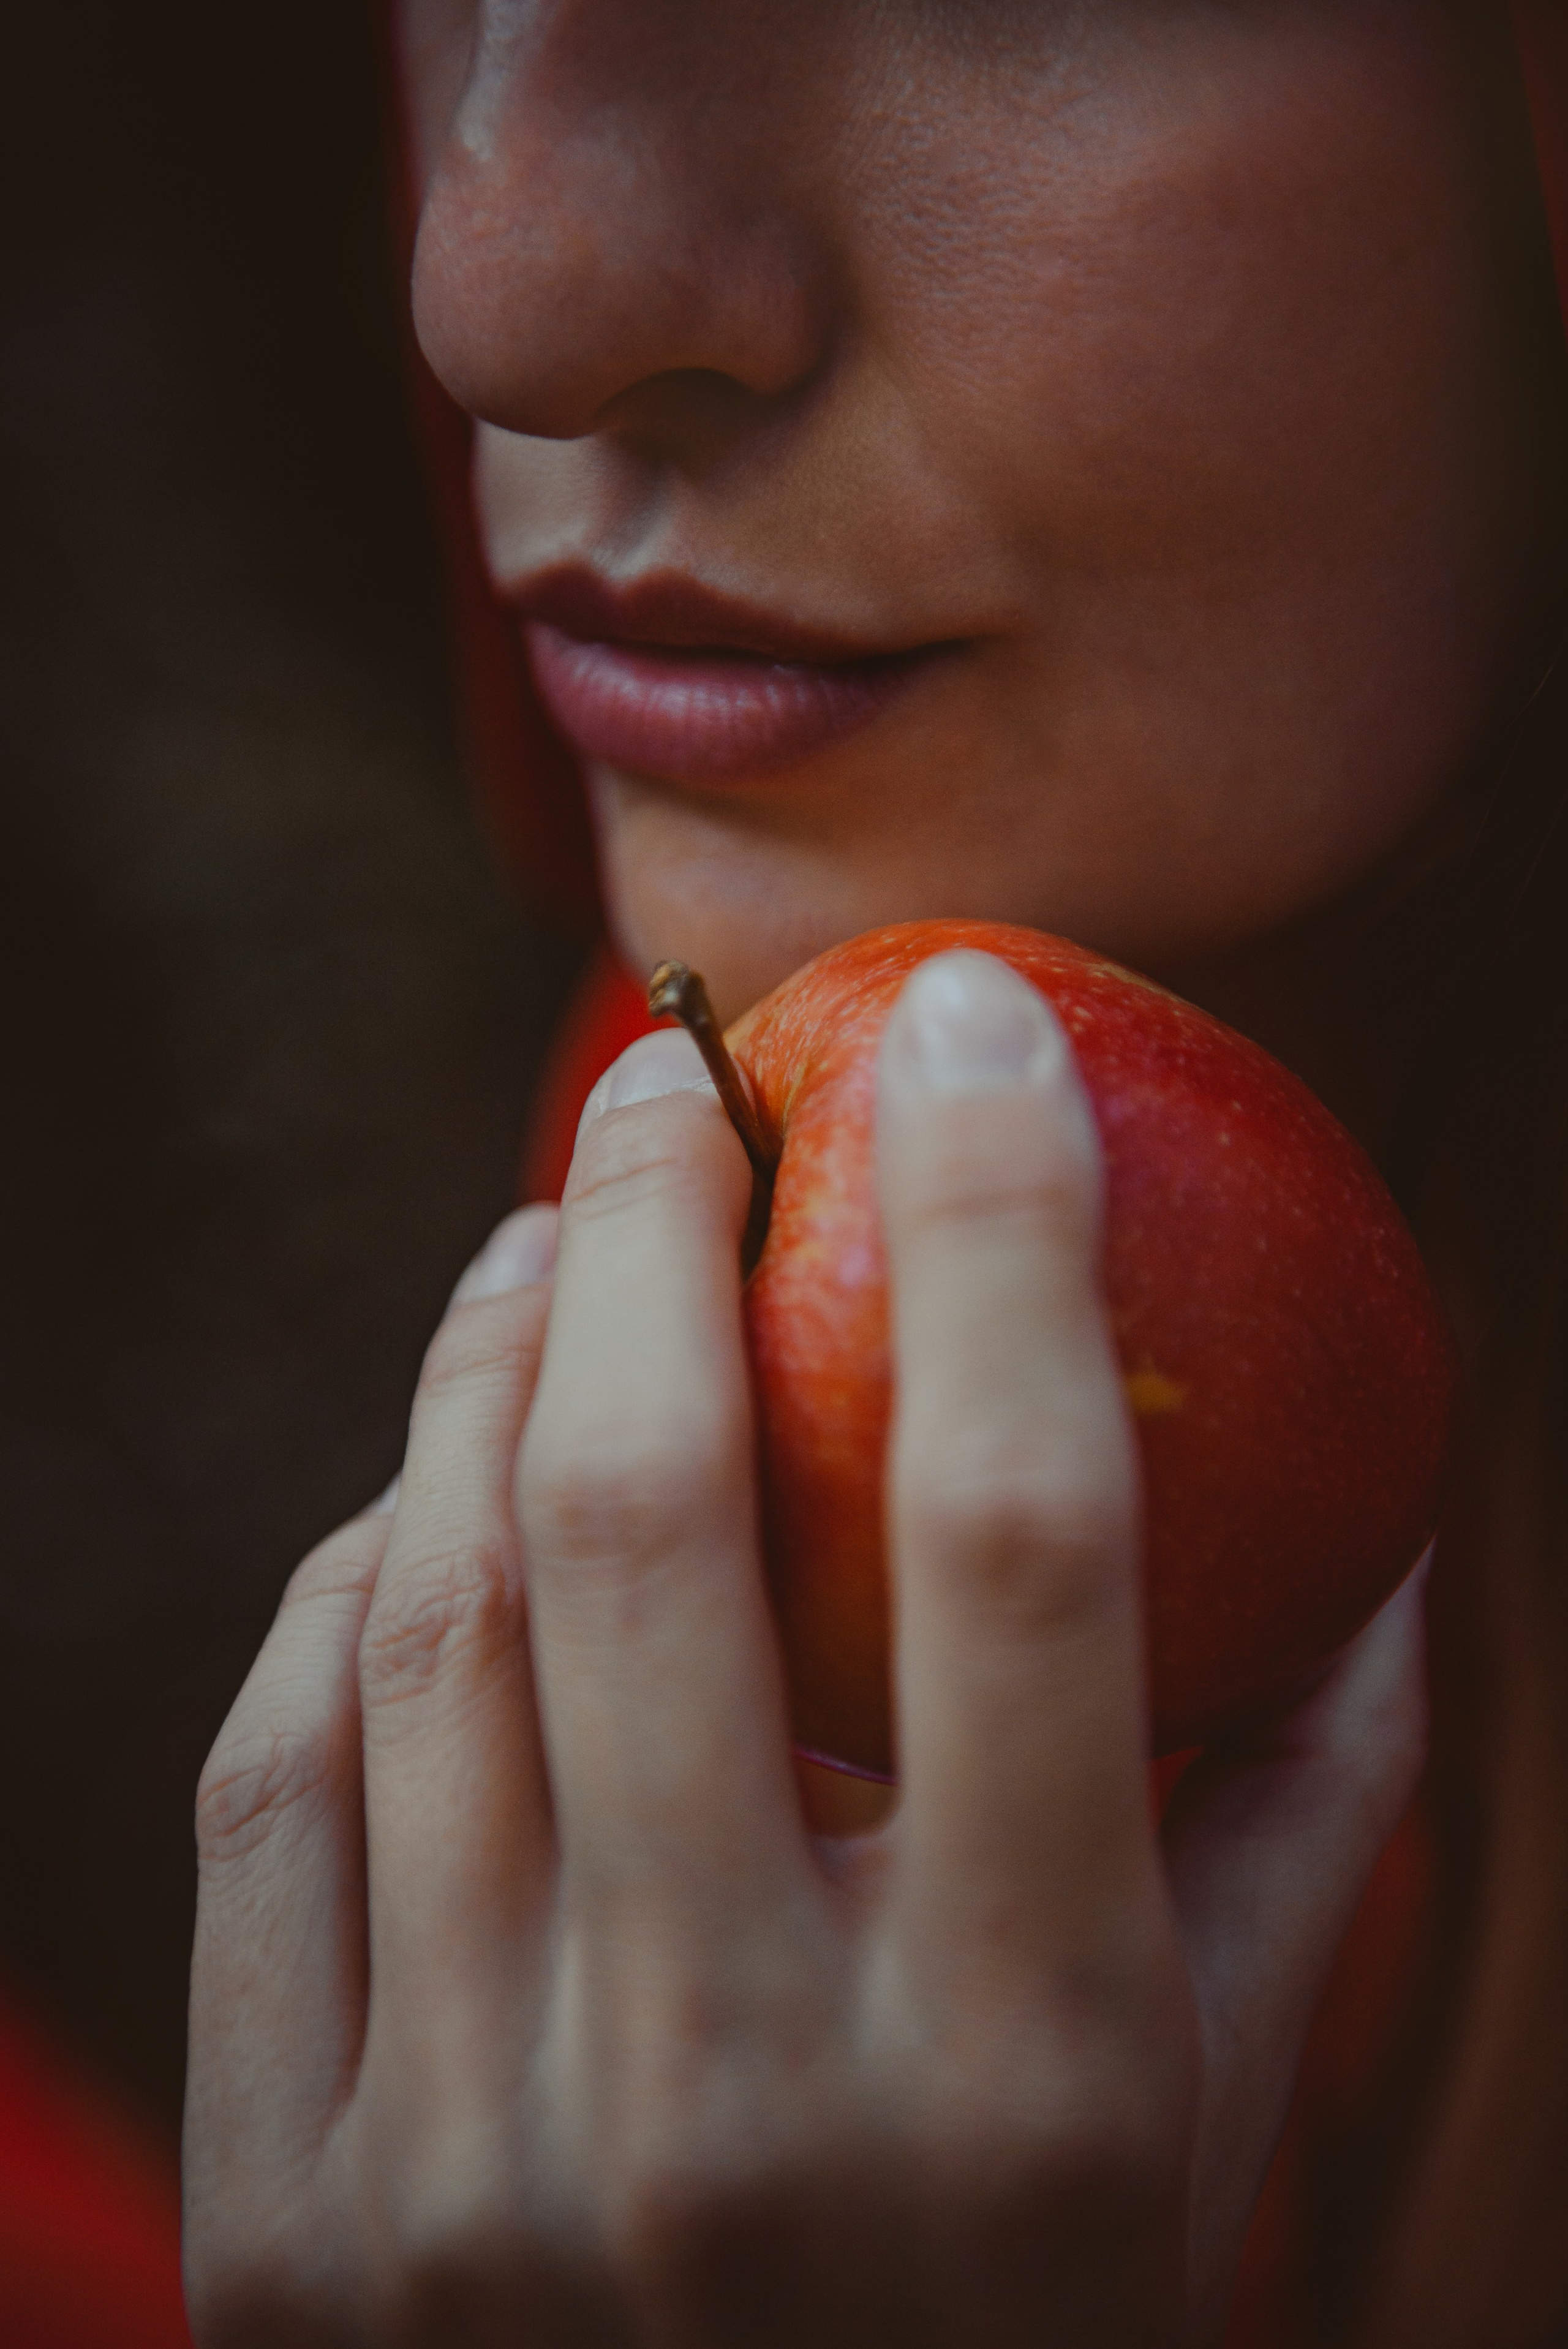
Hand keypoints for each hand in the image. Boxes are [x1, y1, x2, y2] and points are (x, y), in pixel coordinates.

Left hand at [182, 951, 1425, 2347]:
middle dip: (646, 1218)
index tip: (981, 1020)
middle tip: (662, 1074)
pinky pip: (277, 1779)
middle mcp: (727, 2106)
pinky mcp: (281, 2221)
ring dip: (474, 1364)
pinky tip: (411, 1499)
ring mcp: (463, 2172)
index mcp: (1025, 2082)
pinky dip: (343, 1589)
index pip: (1031, 1539)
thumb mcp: (1204, 2130)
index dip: (1012, 1221)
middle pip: (644, 1514)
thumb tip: (1363, 1544)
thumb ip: (1287, 1829)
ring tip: (539, 1245)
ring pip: (426, 1613)